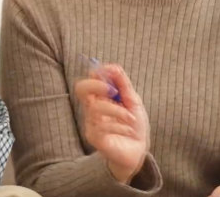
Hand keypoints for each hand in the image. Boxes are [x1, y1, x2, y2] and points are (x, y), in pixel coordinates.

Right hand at [74, 64, 148, 183]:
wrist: (138, 151)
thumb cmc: (134, 126)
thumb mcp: (133, 102)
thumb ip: (123, 84)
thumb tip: (113, 67)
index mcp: (100, 98)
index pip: (89, 79)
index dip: (98, 73)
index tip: (113, 74)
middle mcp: (92, 109)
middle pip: (81, 88)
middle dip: (97, 85)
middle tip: (112, 91)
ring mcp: (91, 123)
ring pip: (96, 107)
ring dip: (118, 111)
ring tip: (131, 119)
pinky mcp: (94, 137)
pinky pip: (103, 126)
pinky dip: (121, 126)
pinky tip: (128, 132)